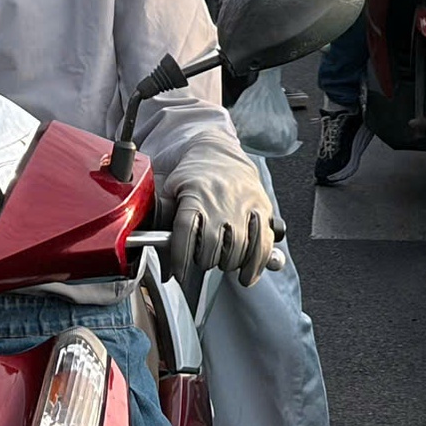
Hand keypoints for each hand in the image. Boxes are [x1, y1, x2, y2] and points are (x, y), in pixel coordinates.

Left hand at [168, 163, 275, 286]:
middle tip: (203, 260)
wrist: (218, 150)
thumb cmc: (191, 175)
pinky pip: (263, 242)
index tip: (179, 273)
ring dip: (228, 264)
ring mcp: (244, 204)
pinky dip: (257, 264)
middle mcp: (220, 199)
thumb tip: (162, 262)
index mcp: (194, 193)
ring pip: (238, 248)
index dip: (181, 257)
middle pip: (212, 244)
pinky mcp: (262, 207)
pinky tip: (248, 274)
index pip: (186, 230)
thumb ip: (163, 221)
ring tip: (222, 262)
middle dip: (205, 261)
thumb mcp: (169, 189)